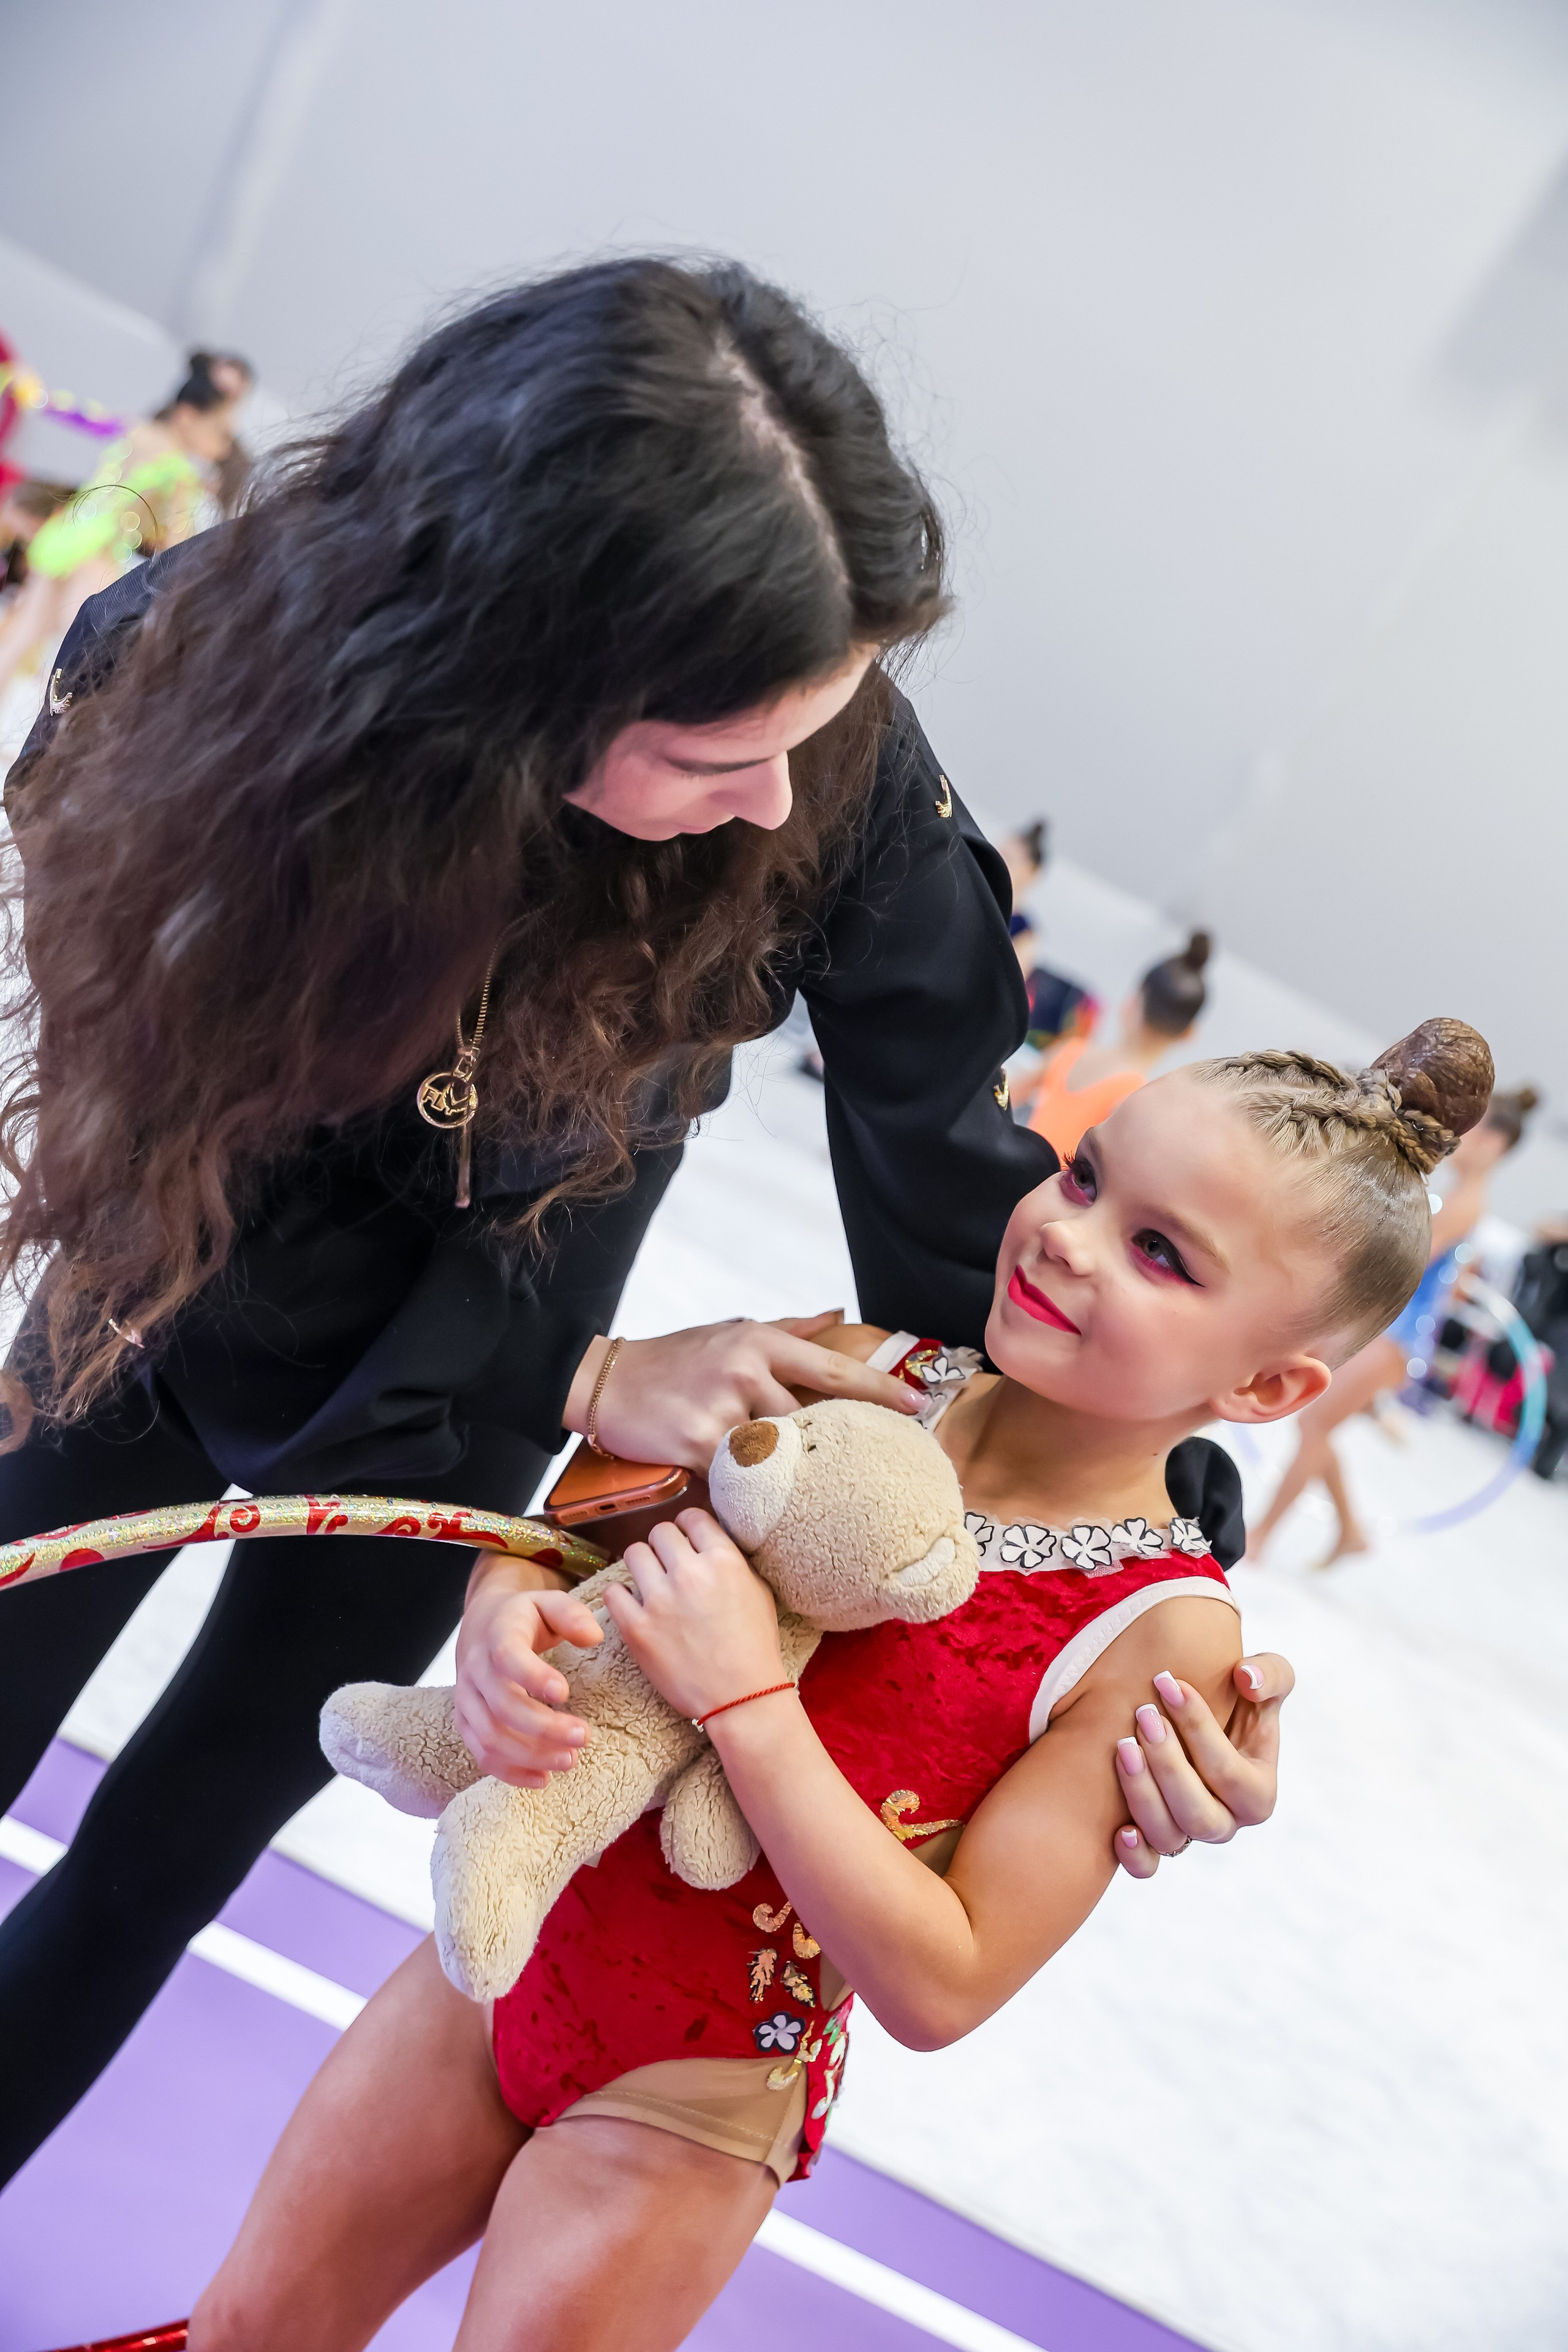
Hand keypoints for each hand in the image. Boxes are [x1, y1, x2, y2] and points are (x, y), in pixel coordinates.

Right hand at [454, 1555, 605, 1789]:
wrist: (481, 1625)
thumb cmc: (523, 1617)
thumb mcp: (547, 1601)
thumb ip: (571, 1614)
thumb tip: (594, 1637)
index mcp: (496, 1636)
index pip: (507, 1658)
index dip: (533, 1677)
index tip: (565, 1692)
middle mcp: (475, 1669)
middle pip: (502, 1707)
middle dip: (544, 1728)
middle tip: (583, 1737)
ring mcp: (466, 1700)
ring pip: (490, 1737)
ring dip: (530, 1755)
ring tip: (570, 1760)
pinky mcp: (465, 1724)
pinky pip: (481, 1755)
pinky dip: (510, 1772)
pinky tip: (543, 1779)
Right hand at [565, 1312, 922, 1470]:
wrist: (606, 1382)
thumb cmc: (676, 1358)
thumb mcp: (731, 1330)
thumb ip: (789, 1328)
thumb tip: (838, 1313)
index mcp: (760, 1341)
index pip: (833, 1368)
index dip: (879, 1389)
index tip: (918, 1406)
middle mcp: (745, 1370)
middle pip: (810, 1420)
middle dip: (830, 1447)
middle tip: (860, 1468)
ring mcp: (721, 1408)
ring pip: (776, 1453)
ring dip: (788, 1475)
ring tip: (807, 1495)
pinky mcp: (696, 1445)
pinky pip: (737, 1479)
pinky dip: (747, 1493)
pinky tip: (756, 1506)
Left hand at [601, 1509, 785, 1721]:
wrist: (742, 1697)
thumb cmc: (755, 1646)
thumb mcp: (759, 1591)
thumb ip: (733, 1561)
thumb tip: (709, 1542)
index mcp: (723, 1560)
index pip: (692, 1517)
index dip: (688, 1528)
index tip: (686, 1541)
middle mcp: (690, 1574)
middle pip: (660, 1532)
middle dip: (664, 1546)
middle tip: (668, 1565)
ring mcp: (660, 1601)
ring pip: (634, 1553)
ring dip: (642, 1565)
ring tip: (650, 1583)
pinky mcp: (637, 1628)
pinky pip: (613, 1592)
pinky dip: (621, 1596)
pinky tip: (635, 1606)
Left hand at [1112, 1651, 1293, 1877]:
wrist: (1200, 1716)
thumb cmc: (1237, 1698)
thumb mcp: (1266, 1678)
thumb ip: (1270, 1674)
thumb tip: (1247, 1679)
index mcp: (1258, 1793)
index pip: (1229, 1772)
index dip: (1199, 1728)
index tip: (1169, 1684)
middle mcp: (1226, 1821)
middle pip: (1198, 1813)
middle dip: (1169, 1765)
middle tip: (1144, 1715)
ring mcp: (1190, 1835)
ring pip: (1169, 1836)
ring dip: (1143, 1796)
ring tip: (1123, 1748)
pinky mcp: (1157, 1841)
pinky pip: (1146, 1865)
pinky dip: (1134, 1855)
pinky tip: (1119, 1828)